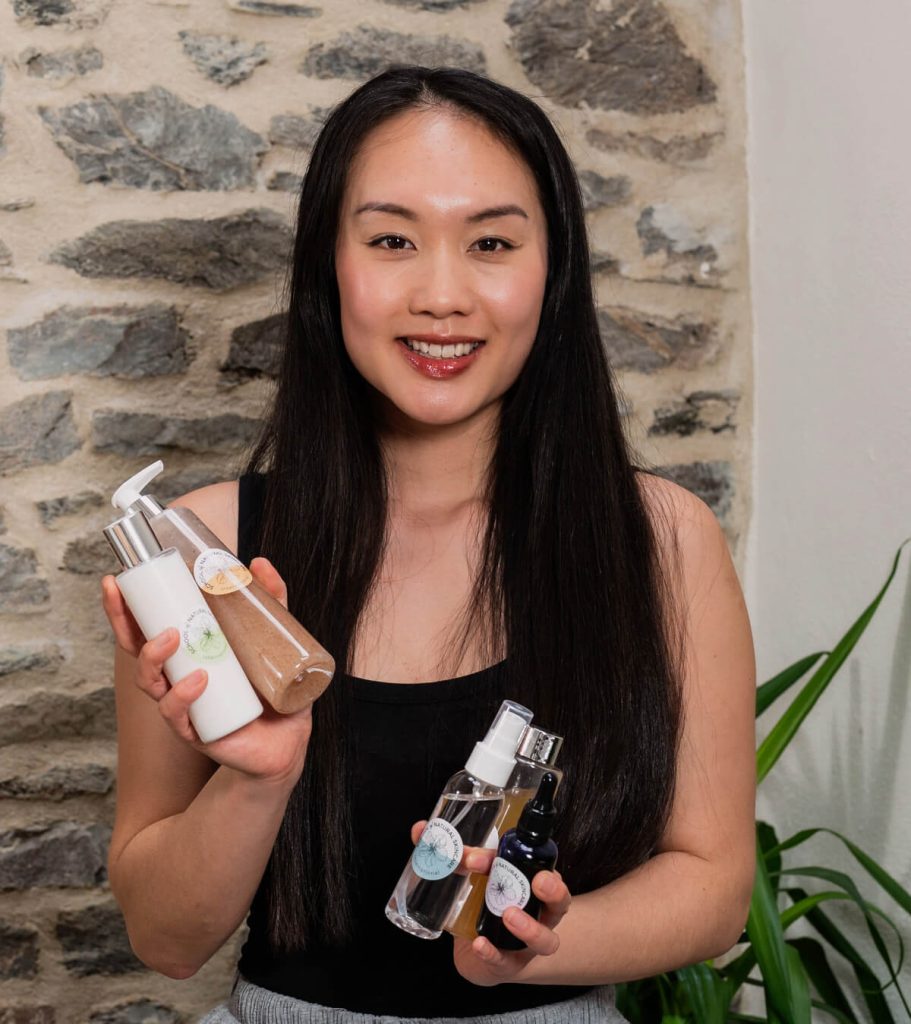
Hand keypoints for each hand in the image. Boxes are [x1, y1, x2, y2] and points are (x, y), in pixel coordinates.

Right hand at [101, 556, 312, 785]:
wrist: (288, 739)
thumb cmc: (271, 689)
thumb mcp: (273, 639)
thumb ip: (270, 601)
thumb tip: (258, 562)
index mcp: (188, 654)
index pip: (147, 628)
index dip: (126, 606)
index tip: (117, 577)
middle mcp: (177, 678)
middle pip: (136, 650)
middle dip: (121, 621)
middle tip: (121, 594)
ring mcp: (183, 706)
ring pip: (150, 682)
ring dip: (153, 657)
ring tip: (171, 637)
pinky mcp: (197, 732)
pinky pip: (178, 715)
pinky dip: (182, 696)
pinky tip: (198, 679)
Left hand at [454, 868, 570, 985]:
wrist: (474, 949)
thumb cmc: (488, 903)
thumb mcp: (483, 877)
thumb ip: (475, 861)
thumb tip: (469, 857)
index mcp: (538, 892)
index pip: (552, 878)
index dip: (548, 872)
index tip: (532, 863)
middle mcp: (541, 918)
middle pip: (561, 906)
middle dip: (555, 893)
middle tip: (539, 882)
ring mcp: (528, 945)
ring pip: (545, 941)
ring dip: (530, 928)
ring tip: (509, 915)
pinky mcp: (508, 965)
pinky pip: (506, 962)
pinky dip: (492, 953)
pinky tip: (479, 944)